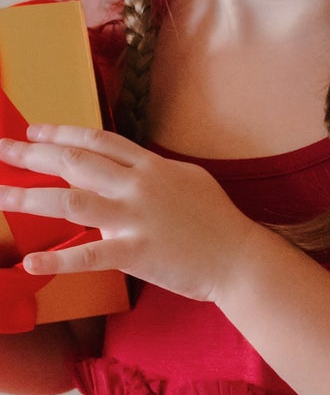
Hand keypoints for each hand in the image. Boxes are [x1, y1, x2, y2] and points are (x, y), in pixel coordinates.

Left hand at [0, 125, 261, 301]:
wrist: (241, 258)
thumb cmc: (219, 222)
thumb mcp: (189, 182)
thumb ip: (153, 173)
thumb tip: (126, 170)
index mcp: (151, 167)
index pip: (98, 141)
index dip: (62, 133)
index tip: (33, 132)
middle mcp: (138, 186)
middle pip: (75, 163)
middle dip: (32, 155)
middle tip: (0, 148)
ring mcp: (136, 219)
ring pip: (72, 202)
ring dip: (29, 198)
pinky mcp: (136, 253)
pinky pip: (90, 256)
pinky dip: (59, 260)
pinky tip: (31, 262)